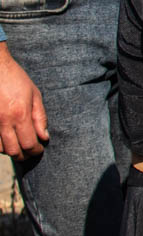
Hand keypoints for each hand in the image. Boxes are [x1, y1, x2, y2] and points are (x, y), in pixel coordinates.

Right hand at [0, 43, 47, 160]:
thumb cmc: (16, 79)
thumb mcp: (35, 95)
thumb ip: (40, 117)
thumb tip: (45, 137)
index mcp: (20, 114)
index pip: (29, 144)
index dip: (35, 151)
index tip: (39, 150)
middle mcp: (4, 121)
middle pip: (13, 151)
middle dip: (23, 156)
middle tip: (29, 153)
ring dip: (9, 151)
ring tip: (18, 147)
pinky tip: (6, 140)